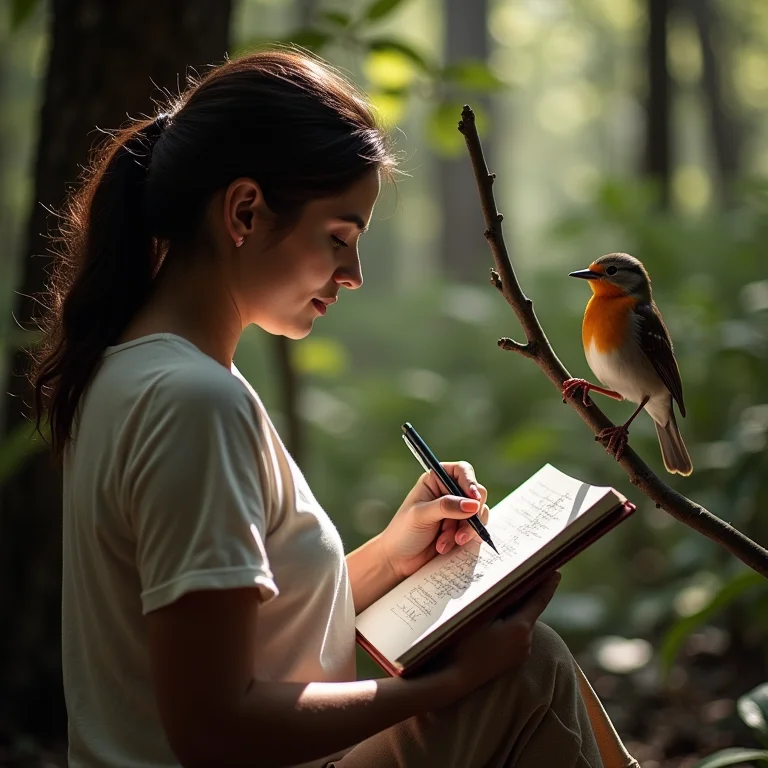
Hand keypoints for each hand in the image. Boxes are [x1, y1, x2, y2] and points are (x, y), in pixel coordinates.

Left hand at [379, 461, 489, 580]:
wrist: (398, 560)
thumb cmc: (403, 532)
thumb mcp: (421, 515)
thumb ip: (446, 506)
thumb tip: (473, 504)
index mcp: (436, 481)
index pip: (462, 471)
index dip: (471, 482)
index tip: (474, 499)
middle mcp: (448, 493)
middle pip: (476, 494)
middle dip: (470, 514)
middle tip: (460, 532)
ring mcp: (457, 512)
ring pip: (478, 514)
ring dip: (465, 530)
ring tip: (445, 543)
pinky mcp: (461, 529)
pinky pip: (475, 530)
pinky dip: (465, 539)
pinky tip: (445, 547)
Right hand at [439, 572, 561, 699]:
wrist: (455, 679)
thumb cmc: (465, 644)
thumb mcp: (480, 615)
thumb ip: (498, 599)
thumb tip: (511, 583)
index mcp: (521, 628)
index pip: (539, 600)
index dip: (547, 584)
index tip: (557, 571)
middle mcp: (526, 641)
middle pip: (530, 610)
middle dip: (527, 594)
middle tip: (523, 575)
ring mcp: (521, 653)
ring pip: (522, 622)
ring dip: (517, 609)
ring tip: (505, 595)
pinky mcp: (513, 660)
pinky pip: (517, 635)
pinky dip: (512, 623)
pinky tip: (497, 618)